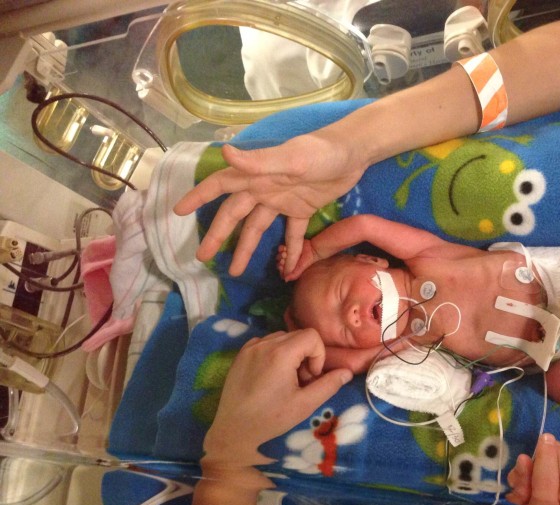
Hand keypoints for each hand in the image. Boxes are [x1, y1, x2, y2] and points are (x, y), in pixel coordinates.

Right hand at [173, 132, 368, 275]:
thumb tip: (225, 153)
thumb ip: (259, 161)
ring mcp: (282, 200)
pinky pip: (291, 234)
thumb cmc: (321, 151)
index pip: (220, 185)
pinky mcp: (303, 210)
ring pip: (258, 228)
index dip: (199, 196)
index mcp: (256, 174)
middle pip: (235, 214)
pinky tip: (286, 270)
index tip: (178, 212)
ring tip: (235, 271)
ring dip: (246, 248)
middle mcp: (264, 188)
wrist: (354, 153)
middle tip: (202, 257)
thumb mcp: (291, 157)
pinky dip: (289, 251)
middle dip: (218, 235)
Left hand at [201, 330, 351, 467]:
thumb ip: (329, 385)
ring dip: (291, 354)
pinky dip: (275, 354)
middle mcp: (264, 343)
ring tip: (286, 380)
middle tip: (300, 382)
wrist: (233, 431)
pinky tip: (271, 377)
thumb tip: (347, 372)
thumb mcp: (305, 405)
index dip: (318, 355)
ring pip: (282, 338)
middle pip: (298, 335)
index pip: (312, 336)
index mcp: (280, 353)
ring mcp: (250, 347)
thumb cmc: (270, 419)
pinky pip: (266, 343)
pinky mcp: (241, 354)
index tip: (310, 378)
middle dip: (306, 356)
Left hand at [277, 240, 318, 281]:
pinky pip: (281, 249)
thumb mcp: (301, 269)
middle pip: (279, 263)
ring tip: (285, 253)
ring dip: (280, 255)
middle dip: (280, 261)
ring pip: (279, 256)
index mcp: (291, 269)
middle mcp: (289, 263)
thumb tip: (285, 280)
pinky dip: (281, 249)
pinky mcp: (289, 248)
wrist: (311, 249)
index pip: (282, 271)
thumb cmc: (307, 260)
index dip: (280, 269)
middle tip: (284, 259)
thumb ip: (294, 275)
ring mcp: (288, 255)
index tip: (281, 266)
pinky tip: (284, 248)